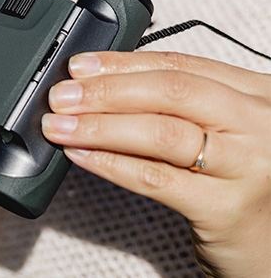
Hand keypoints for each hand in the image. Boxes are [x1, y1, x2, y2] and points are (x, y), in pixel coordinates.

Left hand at [42, 51, 270, 276]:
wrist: (268, 246)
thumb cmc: (234, 182)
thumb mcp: (219, 131)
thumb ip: (175, 106)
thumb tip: (98, 87)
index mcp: (254, 93)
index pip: (180, 65)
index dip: (122, 64)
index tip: (80, 67)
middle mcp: (259, 124)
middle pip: (170, 92)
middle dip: (105, 91)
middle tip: (62, 96)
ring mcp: (247, 166)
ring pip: (160, 133)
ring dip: (99, 127)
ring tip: (60, 126)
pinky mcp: (226, 208)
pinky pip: (155, 178)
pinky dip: (111, 164)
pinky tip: (81, 155)